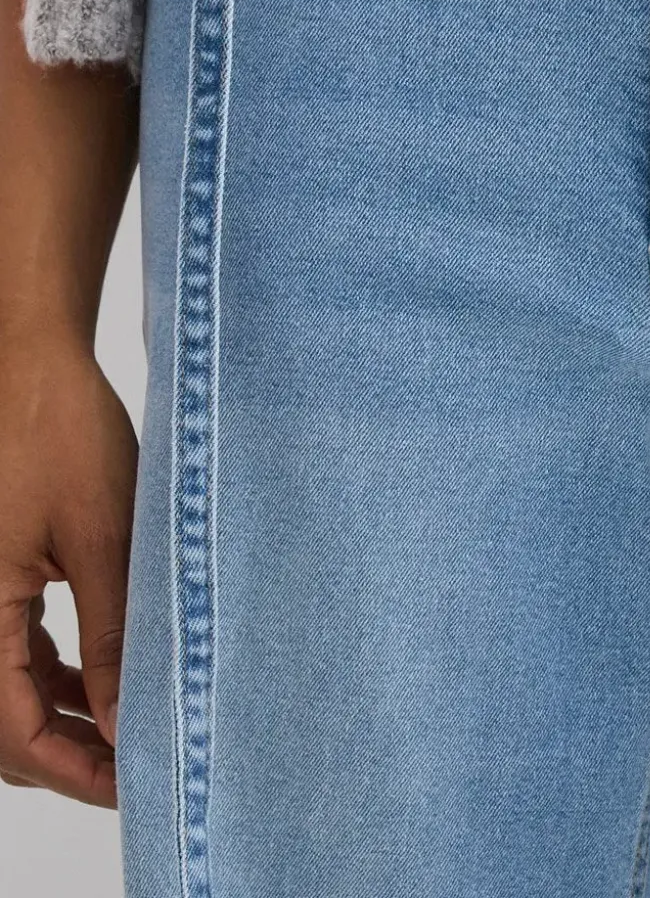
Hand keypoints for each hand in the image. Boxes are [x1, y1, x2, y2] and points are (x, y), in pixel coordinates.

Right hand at [0, 340, 136, 805]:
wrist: (30, 360)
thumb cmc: (59, 432)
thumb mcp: (104, 539)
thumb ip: (115, 636)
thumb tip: (129, 722)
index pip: (13, 733)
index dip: (74, 770)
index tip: (133, 786)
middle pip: (3, 724)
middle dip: (68, 754)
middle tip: (138, 767)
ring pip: (8, 688)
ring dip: (63, 716)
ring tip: (131, 729)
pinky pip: (10, 647)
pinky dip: (53, 673)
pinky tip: (104, 679)